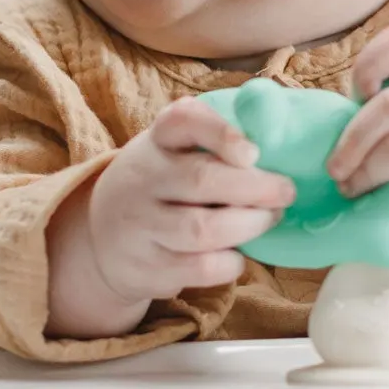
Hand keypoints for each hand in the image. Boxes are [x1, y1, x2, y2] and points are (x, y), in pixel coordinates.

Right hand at [47, 99, 293, 335]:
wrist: (102, 238)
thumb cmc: (161, 187)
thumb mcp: (174, 152)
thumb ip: (215, 141)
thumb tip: (281, 149)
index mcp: (157, 141)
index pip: (183, 121)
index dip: (221, 133)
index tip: (253, 152)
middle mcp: (143, 179)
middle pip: (201, 179)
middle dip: (256, 188)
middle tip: (286, 192)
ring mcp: (141, 226)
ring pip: (202, 229)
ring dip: (249, 225)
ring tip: (267, 219)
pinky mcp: (148, 267)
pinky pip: (201, 267)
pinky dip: (230, 262)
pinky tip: (236, 254)